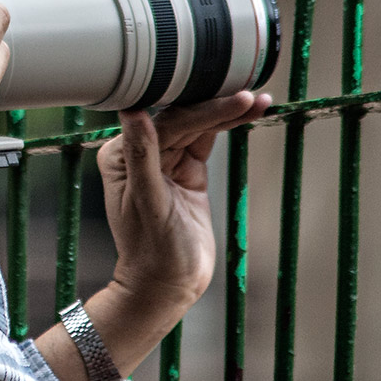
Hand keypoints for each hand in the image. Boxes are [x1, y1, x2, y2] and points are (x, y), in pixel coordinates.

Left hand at [98, 90, 271, 310]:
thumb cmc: (152, 250)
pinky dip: (228, 128)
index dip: (201, 110)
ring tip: (260, 100)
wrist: (168, 284)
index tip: (233, 97)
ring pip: (198, 127)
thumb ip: (142, 155)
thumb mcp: (149, 202)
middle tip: (252, 95)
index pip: (166, 123)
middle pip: (183, 119)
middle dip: (218, 107)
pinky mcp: (187, 171)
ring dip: (227, 113)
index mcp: (121, 155)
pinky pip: (207, 141)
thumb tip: (131, 110)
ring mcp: (165, 161)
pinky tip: (250, 112)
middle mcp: (140, 153)